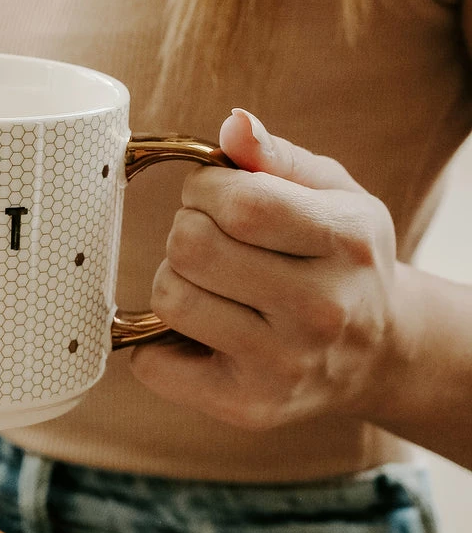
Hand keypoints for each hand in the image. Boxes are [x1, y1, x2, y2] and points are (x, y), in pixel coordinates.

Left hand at [130, 109, 400, 430]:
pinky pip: (152, 363)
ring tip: (207, 282)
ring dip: (173, 280)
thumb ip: (277, 157)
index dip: (203, 189)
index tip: (209, 195)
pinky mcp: (247, 406)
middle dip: (185, 229)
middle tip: (208, 238)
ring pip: (170, 298)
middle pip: (191, 248)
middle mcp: (321, 310)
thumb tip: (232, 126)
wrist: (381, 353)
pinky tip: (196, 330)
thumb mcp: (334, 194)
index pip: (239, 203)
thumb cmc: (343, 261)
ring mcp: (284, 364)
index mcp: (345, 243)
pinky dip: (155, 342)